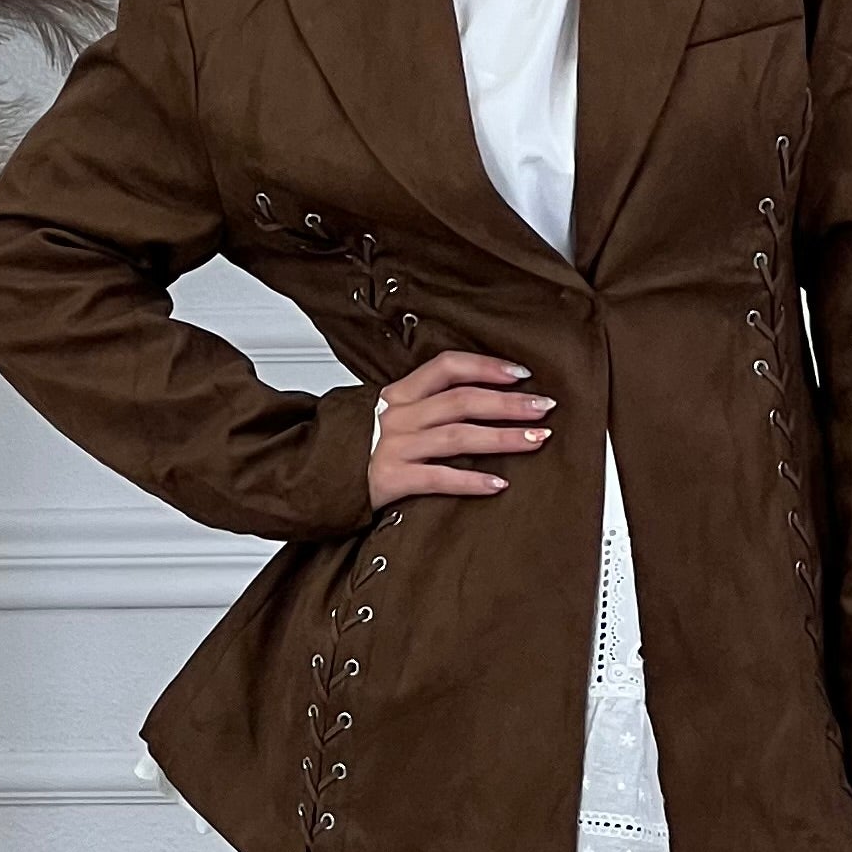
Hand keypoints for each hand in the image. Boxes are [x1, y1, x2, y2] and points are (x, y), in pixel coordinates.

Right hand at [368, 350, 554, 508]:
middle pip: (463, 400)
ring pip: (458, 436)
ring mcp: (395, 447)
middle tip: (544, 407)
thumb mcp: (381, 412)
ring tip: (536, 440)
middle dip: (508, 402)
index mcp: (398, 394)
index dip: (486, 367)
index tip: (520, 374)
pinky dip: (471, 481)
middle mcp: (399, 416)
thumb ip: (418, 403)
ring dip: (502, 437)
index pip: (447, 368)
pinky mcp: (390, 479)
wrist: (307, 472)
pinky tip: (498, 484)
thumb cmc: (351, 444)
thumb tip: (469, 397)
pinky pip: (438, 478)